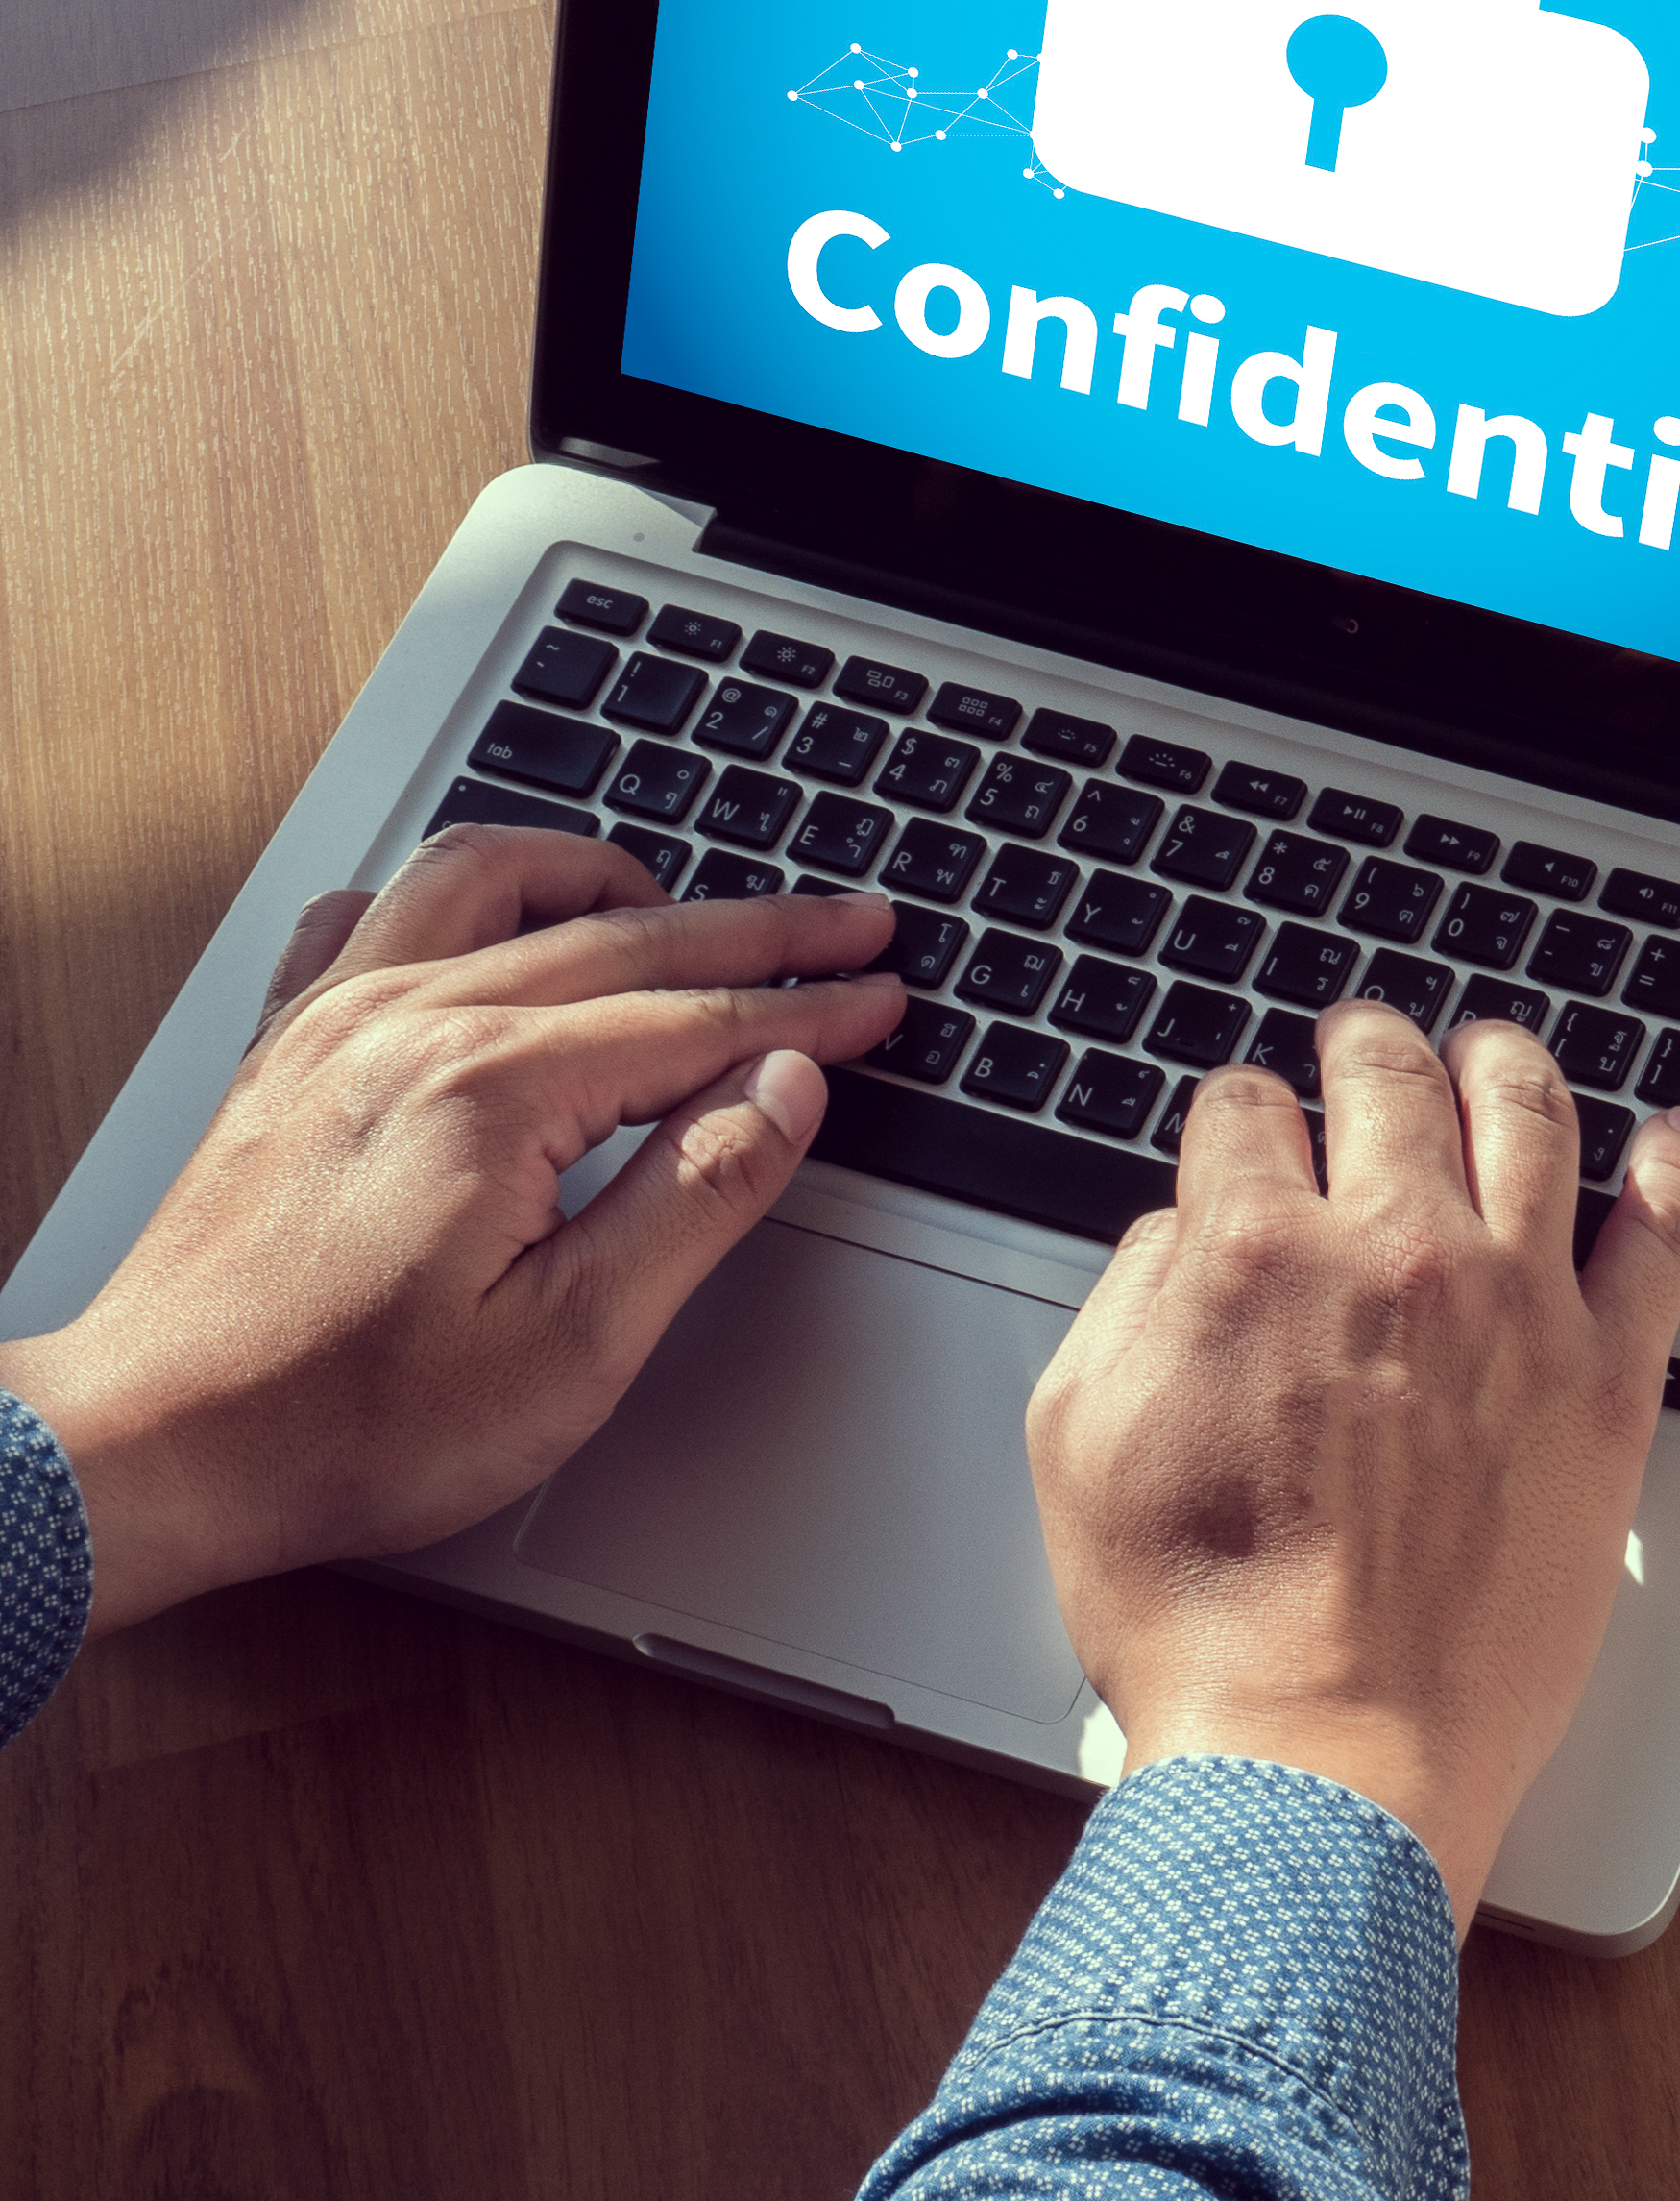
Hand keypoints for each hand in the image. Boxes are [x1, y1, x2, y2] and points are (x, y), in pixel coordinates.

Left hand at [0, 829, 908, 1632]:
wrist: (152, 1449)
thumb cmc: (347, 1423)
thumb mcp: (572, 1343)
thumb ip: (696, 1196)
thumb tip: (786, 1087)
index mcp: (493, 1089)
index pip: (699, 1018)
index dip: (812, 1008)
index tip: (884, 995)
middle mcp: (408, 1022)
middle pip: (624, 933)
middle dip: (760, 925)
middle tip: (851, 922)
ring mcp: (332, 1022)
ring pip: (488, 880)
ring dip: (603, 873)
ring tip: (680, 898)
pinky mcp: (284, 1050)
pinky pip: (372, 911)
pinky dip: (455, 897)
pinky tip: (490, 929)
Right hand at [1024, 1001, 1679, 1922]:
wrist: (1324, 1750)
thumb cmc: (1201, 1626)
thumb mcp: (1081, 1441)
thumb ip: (1126, 1303)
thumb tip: (1177, 1235)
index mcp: (1252, 1252)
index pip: (1246, 1112)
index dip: (1240, 1111)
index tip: (1251, 1124)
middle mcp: (1395, 1249)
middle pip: (1390, 1081)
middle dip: (1366, 1045)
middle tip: (1366, 1042)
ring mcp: (1517, 1305)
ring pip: (1528, 1116)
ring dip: (1503, 1062)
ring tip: (1493, 1052)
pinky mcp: (1607, 1380)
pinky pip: (1662, 1237)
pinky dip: (1671, 1167)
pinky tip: (1670, 1135)